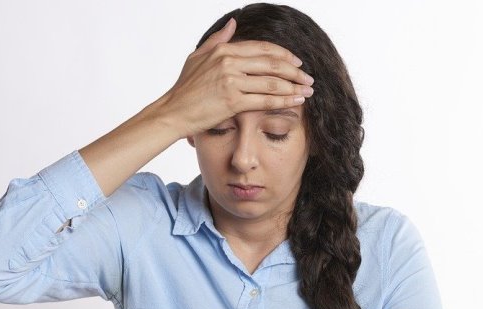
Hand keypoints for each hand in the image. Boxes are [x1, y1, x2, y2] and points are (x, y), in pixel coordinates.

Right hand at [157, 17, 314, 137]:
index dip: (284, 54)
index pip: (262, 48)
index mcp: (223, 50)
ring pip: (272, 82)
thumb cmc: (184, 88)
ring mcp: (231, 81)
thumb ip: (218, 39)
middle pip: (272, 63)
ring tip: (307, 91)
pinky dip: (284, 100)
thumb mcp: (198, 57)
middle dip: (295, 71)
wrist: (173, 112)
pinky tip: (296, 102)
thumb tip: (234, 23)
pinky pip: (265, 100)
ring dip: (294, 87)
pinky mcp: (233, 101)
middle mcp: (229, 62)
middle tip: (308, 78)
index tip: (297, 63)